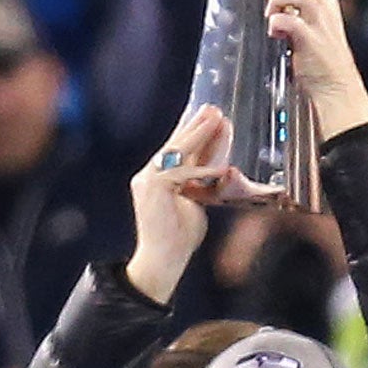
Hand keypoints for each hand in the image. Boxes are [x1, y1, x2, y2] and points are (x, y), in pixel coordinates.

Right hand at [126, 103, 240, 302]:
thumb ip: (201, 182)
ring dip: (199, 134)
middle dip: (196, 125)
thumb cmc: (179, 236)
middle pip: (176, 144)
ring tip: (216, 119)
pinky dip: (202, 169)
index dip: (194, 131)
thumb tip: (219, 164)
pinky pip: (181, 173)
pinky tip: (220, 165)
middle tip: (214, 109)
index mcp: (158, 177)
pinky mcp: (152, 188)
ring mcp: (148, 180)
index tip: (210, 116)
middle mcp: (150, 175)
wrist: (162, 258)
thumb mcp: (196, 201)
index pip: (178, 149)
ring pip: (176, 151)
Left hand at [266, 0, 367, 140]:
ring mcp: (320, 24)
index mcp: (324, 1)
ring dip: (276, 2)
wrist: (337, 91)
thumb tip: (274, 7)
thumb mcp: (310, 30)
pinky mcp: (312, 42)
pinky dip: (277, 23)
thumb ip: (294, 14)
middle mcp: (325, 7)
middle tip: (270, 0)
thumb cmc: (320, 62)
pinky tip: (277, 34)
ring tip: (273, 17)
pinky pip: (289, 21)